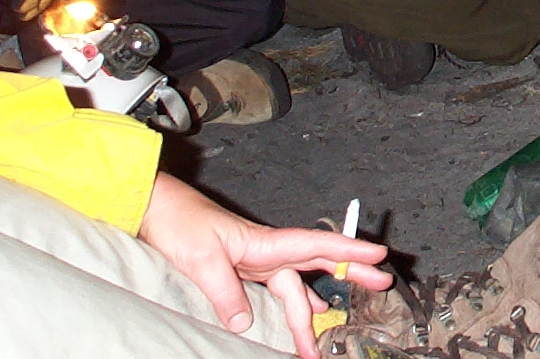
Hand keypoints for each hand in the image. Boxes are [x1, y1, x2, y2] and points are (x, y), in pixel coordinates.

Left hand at [138, 173, 390, 358]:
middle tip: (381, 285)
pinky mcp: (243, 271)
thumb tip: (246, 323)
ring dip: (316, 305)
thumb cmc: (180, 223)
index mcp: (264, 243)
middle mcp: (267, 251)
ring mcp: (257, 261)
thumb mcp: (201, 259)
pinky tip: (303, 315)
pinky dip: (295, 304)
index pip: (316, 247)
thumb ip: (225, 292)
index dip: (348, 252)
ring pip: (297, 285)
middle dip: (351, 274)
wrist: (157, 211)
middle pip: (318, 264)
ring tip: (333, 329)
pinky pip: (278, 290)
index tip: (377, 257)